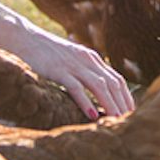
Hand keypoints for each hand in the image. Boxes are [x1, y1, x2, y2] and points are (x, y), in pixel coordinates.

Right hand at [9, 25, 133, 119]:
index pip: (117, 79)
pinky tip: (93, 115)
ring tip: (116, 120)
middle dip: (122, 103)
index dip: (126, 96)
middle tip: (129, 121)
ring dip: (109, 104)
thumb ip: (86, 71)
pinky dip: (86, 102)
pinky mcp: (58, 70)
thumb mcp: (73, 59)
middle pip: (112, 83)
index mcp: (93, 58)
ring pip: (98, 85)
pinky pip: (76, 87)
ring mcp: (73, 64)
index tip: (132, 112)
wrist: (27, 38)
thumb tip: (99, 90)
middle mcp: (87, 60)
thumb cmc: (49, 53)